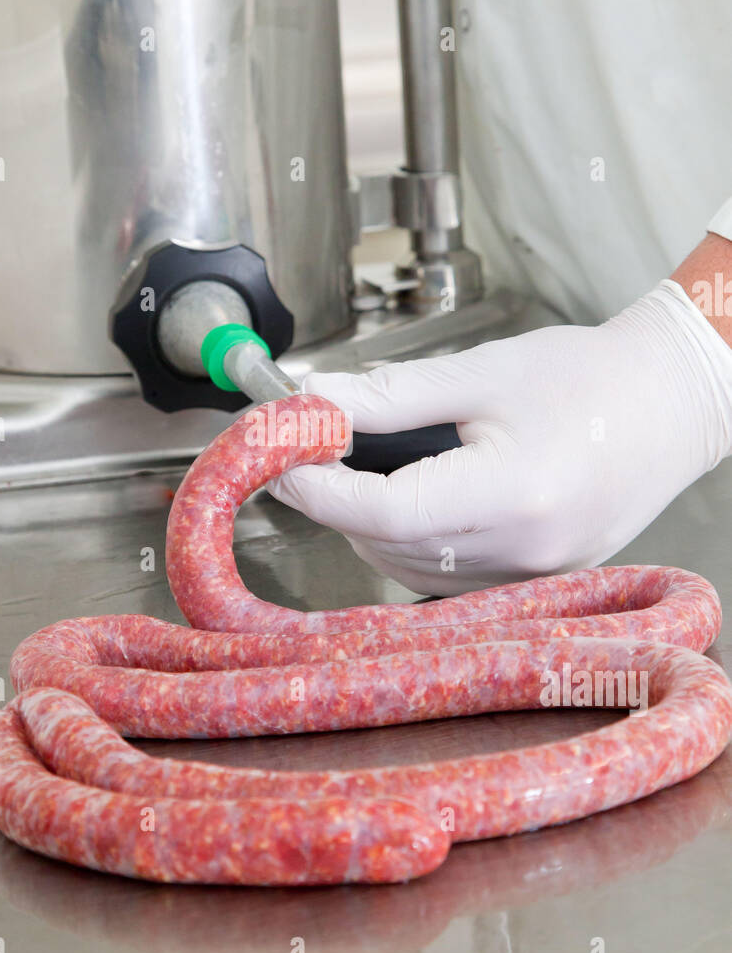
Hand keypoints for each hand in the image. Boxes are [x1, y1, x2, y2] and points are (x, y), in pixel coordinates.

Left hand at [268, 282, 731, 593]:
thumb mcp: (482, 371)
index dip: (320, 487)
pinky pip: (448, 575)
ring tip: (367, 467)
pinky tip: (416, 496)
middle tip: (313, 450)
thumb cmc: (591, 378)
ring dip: (372, 523)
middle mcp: (524, 550)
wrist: (671, 402)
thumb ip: (390, 394)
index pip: (383, 509)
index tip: (282, 457)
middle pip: (389, 543)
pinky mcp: (536, 581)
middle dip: (338, 501)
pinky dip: (414, 540)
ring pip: (411, 567)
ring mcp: (533, 575)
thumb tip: (315, 402)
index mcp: (512, 493)